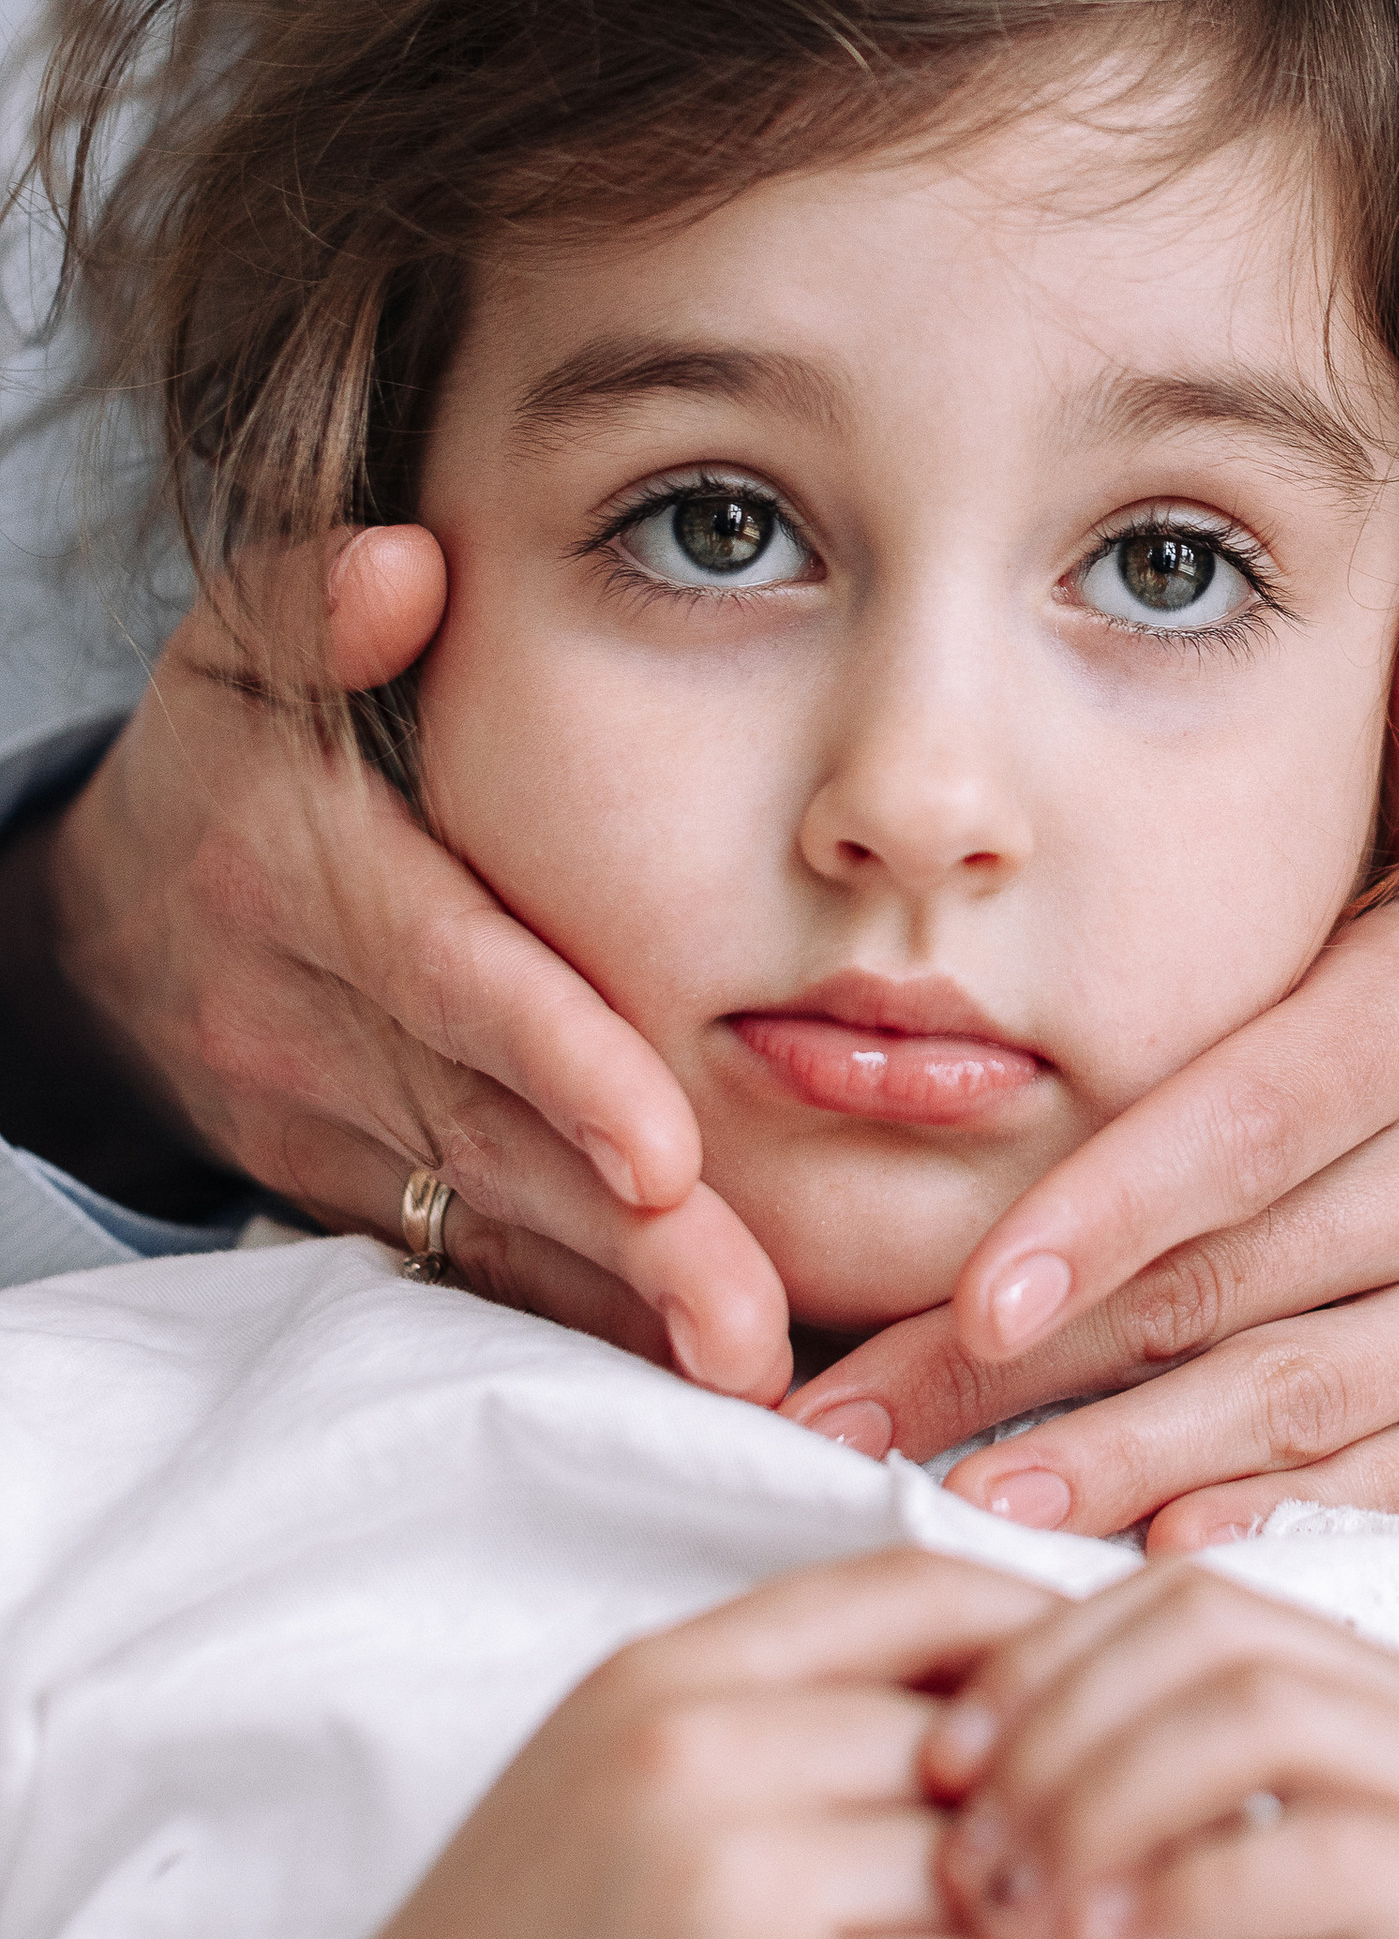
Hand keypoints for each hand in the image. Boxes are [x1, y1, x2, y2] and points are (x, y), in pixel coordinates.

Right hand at [43, 530, 790, 1396]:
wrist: (108, 926)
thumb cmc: (226, 764)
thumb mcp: (237, 658)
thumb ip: (311, 601)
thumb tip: (400, 563)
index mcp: (304, 879)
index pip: (447, 979)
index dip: (556, 1061)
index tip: (665, 1148)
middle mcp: (312, 1022)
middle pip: (485, 1136)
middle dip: (621, 1235)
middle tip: (748, 1315)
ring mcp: (328, 1128)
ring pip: (483, 1225)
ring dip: (617, 1304)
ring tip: (749, 1365)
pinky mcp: (353, 1197)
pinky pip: (466, 1268)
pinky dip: (571, 1322)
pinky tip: (679, 1374)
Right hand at [61, 1553, 1104, 1938]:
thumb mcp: (614, 1785)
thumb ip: (765, 1718)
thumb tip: (984, 1692)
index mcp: (667, 1672)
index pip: (915, 1583)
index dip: (1039, 1633)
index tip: (1109, 1707)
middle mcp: (695, 1746)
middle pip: (977, 1729)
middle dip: (1072, 1804)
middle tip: (1141, 1864)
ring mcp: (720, 1879)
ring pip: (996, 1862)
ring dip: (1080, 1933)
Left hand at [790, 524, 1398, 1540]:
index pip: (1247, 1124)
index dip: (1105, 1216)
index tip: (962, 1294)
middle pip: (1234, 1281)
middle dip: (1027, 1367)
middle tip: (848, 1422)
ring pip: (1288, 1407)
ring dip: (1106, 1470)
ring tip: (945, 1509)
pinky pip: (1374, 1495)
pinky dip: (1248, 1529)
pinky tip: (1120, 1557)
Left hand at [930, 1563, 1398, 1938]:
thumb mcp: (1218, 1925)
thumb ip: (1134, 1835)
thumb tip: (967, 1782)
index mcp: (1375, 1696)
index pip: (1183, 1595)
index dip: (1043, 1660)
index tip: (936, 1763)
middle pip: (1213, 1629)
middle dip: (1056, 1723)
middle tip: (962, 1844)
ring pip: (1263, 1711)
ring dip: (1103, 1799)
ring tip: (1018, 1905)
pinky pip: (1332, 1852)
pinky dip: (1193, 1891)